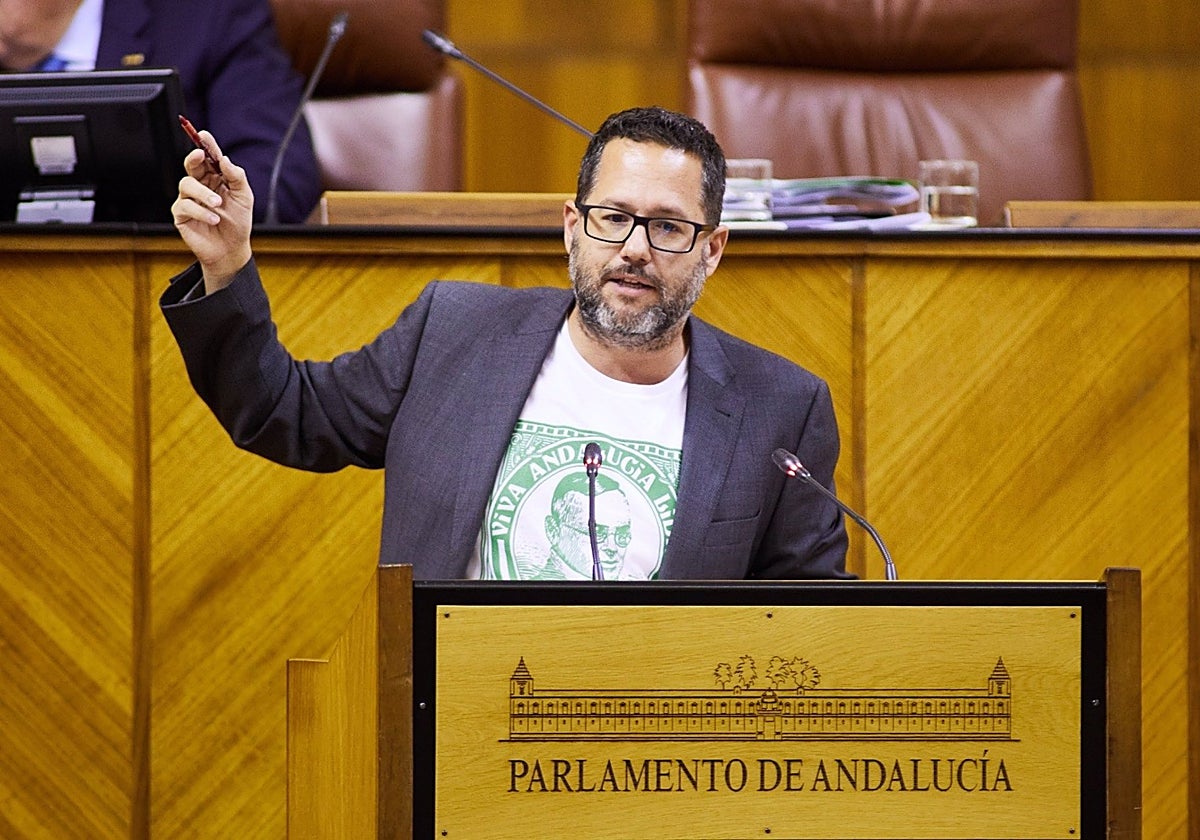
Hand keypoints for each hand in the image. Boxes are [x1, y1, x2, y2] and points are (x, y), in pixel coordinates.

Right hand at [172, 130, 253, 293]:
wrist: (231, 249)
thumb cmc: (237, 222)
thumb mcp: (244, 197)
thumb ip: (236, 177)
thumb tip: (224, 160)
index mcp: (215, 178)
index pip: (208, 157)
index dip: (205, 145)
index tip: (203, 134)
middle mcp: (200, 185)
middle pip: (191, 165)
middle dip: (193, 157)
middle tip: (199, 155)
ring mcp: (189, 199)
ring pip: (186, 184)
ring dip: (203, 193)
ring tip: (218, 204)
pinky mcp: (181, 214)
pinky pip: (185, 206)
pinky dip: (201, 212)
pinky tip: (214, 219)